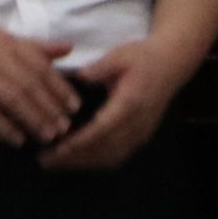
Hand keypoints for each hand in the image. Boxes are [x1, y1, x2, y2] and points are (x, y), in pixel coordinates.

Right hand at [0, 21, 78, 146]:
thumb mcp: (3, 38)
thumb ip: (36, 47)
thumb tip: (69, 48)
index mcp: (11, 46)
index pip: (43, 68)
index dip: (60, 89)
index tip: (75, 107)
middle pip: (30, 86)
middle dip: (50, 108)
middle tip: (65, 128)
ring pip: (12, 99)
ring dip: (33, 119)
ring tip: (47, 136)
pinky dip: (4, 127)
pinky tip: (17, 140)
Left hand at [37, 39, 194, 170]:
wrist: (172, 64)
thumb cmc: (144, 57)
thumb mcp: (121, 55)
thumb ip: (100, 67)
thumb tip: (80, 76)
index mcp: (132, 102)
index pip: (104, 128)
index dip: (81, 141)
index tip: (59, 149)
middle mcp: (138, 122)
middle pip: (104, 149)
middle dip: (74, 158)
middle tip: (45, 160)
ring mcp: (142, 132)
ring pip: (111, 157)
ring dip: (83, 163)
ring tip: (55, 163)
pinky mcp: (141, 137)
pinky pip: (117, 156)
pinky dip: (96, 162)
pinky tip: (77, 160)